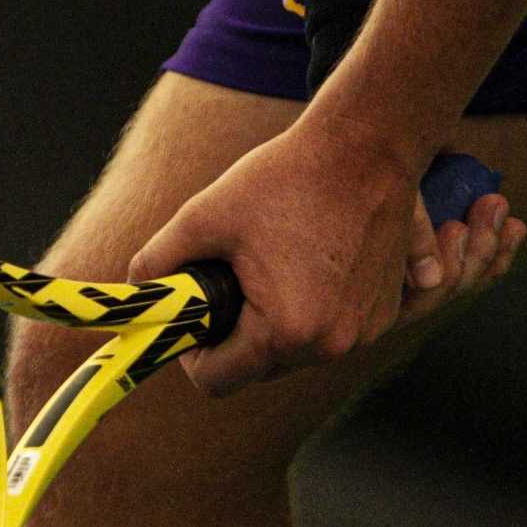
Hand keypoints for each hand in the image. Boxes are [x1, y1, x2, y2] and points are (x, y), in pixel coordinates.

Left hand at [128, 118, 525, 394]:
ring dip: (279, 323)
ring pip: (300, 351)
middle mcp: (334, 344)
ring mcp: (368, 330)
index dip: (193, 354)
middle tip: (232, 281)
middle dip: (238, 336)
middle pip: (260, 369)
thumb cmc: (287, 177)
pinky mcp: (390, 311)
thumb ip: (157, 263)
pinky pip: (339, 329)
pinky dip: (322, 310)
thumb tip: (135, 293)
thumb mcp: (202, 216)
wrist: (367, 145)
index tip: (194, 319)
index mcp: (286, 331)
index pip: (218, 381)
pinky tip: (315, 265)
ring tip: (275, 264)